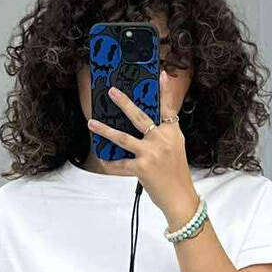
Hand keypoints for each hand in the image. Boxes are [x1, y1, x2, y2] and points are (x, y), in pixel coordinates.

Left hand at [87, 70, 199, 226]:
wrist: (180, 197)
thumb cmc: (176, 173)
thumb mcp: (175, 148)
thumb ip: (163, 134)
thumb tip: (145, 126)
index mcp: (172, 132)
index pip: (167, 108)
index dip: (165, 91)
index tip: (162, 74)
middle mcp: (162, 140)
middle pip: (139, 117)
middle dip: (124, 103)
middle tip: (111, 91)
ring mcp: (151, 153)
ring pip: (123, 138)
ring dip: (105, 130)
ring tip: (92, 123)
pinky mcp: (142, 168)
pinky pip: (121, 164)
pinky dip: (111, 163)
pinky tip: (102, 160)